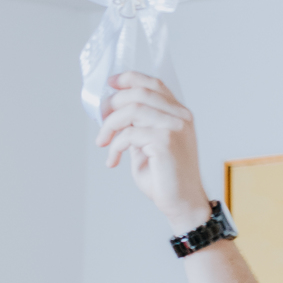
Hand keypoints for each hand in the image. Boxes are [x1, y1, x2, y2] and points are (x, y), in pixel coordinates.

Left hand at [96, 73, 210, 231]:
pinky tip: (113, 160)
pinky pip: (130, 135)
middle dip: (114, 103)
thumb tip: (115, 116)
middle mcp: (180, 116)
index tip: (111, 84)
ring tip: (102, 142)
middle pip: (140, 93)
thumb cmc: (166, 180)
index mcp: (179, 114)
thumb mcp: (147, 148)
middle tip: (100, 120)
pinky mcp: (165, 142)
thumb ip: (137, 129)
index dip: (130, 79)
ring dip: (110, 124)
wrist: (182, 204)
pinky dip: (115, 146)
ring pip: (133, 110)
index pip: (154, 85)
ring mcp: (175, 127)